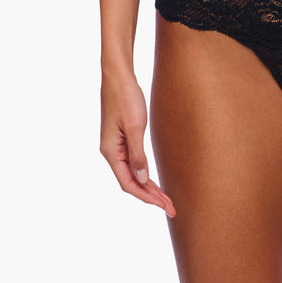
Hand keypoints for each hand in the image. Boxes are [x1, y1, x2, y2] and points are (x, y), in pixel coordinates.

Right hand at [100, 72, 175, 217]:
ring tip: (166, 198)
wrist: (118, 74)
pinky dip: (144, 173)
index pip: (128, 183)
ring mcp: (115, 145)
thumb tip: (142, 179)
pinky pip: (132, 162)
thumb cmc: (126, 97)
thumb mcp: (135, 126)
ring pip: (132, 173)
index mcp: (110, 151)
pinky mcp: (121, 138)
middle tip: (171, 207)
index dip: (146, 197)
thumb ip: (137, 154)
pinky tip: (153, 179)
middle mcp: (110, 152)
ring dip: (148, 186)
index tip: (163, 205)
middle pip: (130, 182)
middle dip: (150, 196)